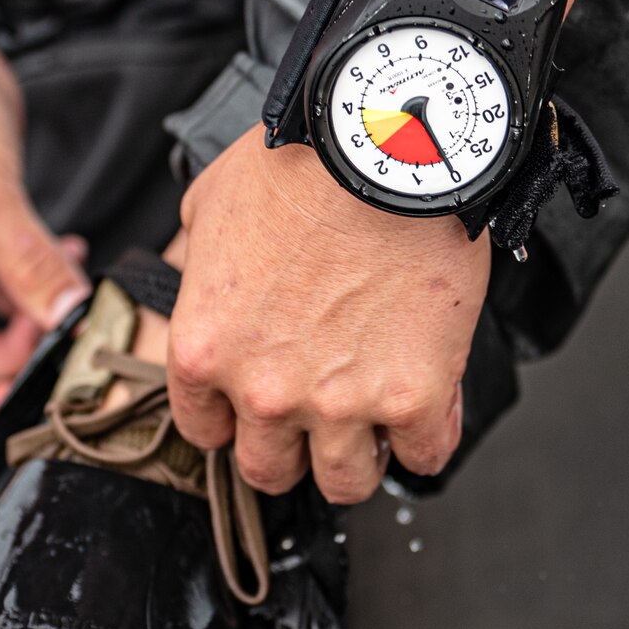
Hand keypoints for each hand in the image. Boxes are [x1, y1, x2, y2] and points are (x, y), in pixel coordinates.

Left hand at [165, 127, 486, 503]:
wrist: (387, 144)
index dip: (235, 418)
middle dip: (292, 447)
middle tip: (318, 413)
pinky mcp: (413, 396)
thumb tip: (205, 271)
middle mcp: (264, 390)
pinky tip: (427, 409)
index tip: (256, 404)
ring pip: (345, 484)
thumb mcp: (211, 203)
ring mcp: (340, 402)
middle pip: (270, 471)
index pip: (205, 431)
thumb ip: (200, 261)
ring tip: (373, 422)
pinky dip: (428, 438)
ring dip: (358, 458)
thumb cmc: (303, 161)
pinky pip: (426, 456)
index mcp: (205, 349)